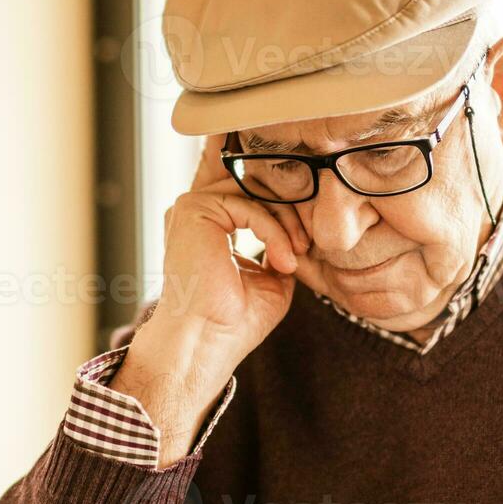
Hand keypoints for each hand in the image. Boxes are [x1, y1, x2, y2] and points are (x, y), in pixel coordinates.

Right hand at [112, 134, 309, 465]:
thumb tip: (308, 220)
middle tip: (307, 234)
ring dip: (286, 225)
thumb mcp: (274, 271)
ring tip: (293, 260)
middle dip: (291, 193)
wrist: (209, 342)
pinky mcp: (194, 209)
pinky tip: (281, 262)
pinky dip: (272, 234)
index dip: (274, 167)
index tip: (308, 160)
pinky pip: (250, 206)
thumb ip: (283, 239)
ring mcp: (194, 204)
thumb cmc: (238, 317)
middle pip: (253, 173)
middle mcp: (199, 205)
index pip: (246, 176)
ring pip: (257, 191)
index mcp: (213, 218)